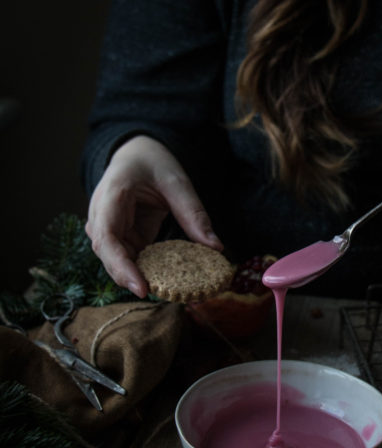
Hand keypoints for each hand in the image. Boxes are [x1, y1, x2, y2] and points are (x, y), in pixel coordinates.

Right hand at [85, 135, 222, 297]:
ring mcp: (107, 228)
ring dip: (141, 274)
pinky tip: (166, 276)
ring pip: (117, 261)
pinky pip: (129, 258)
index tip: (142, 288)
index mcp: (110, 195)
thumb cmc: (152, 162)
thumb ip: (194, 213)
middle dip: (132, 278)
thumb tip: (216, 247)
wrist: (136, 153)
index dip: (121, 266)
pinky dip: (147, 268)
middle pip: (109, 256)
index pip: (106, 237)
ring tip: (170, 287)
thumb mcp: (177, 181)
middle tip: (163, 294)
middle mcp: (101, 215)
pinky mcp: (120, 237)